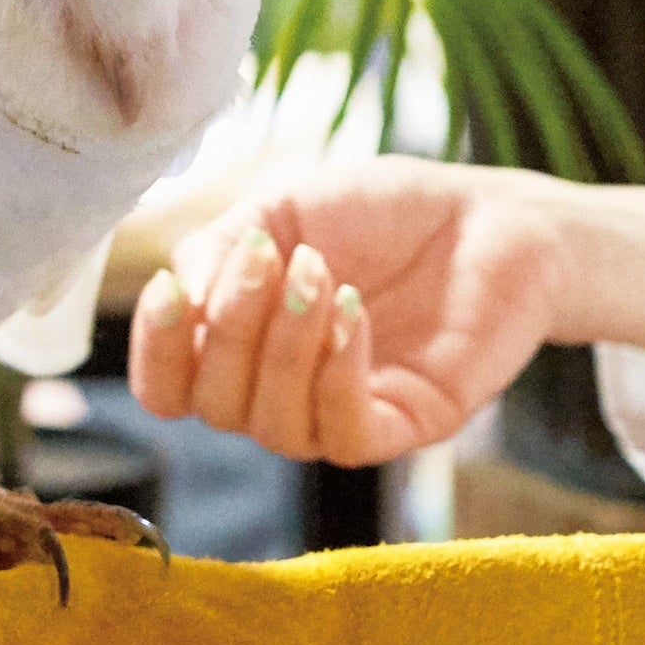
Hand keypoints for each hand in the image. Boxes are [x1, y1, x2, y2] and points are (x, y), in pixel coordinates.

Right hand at [129, 160, 573, 464]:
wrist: (489, 216)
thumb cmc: (384, 211)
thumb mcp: (281, 209)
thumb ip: (216, 247)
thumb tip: (178, 296)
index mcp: (243, 346)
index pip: (169, 389)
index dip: (155, 352)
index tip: (169, 289)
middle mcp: (282, 392)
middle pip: (214, 406)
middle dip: (229, 328)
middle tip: (271, 256)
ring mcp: (340, 413)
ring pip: (273, 428)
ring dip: (284, 347)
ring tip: (321, 273)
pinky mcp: (403, 425)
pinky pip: (344, 434)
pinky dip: (337, 373)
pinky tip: (352, 313)